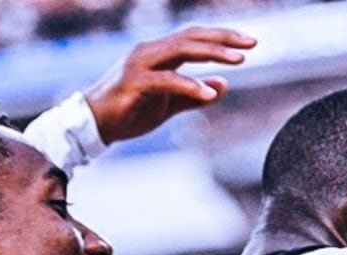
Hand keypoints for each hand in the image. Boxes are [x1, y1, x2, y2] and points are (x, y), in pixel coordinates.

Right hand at [85, 27, 255, 143]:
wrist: (95, 125)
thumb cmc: (131, 110)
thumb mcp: (171, 104)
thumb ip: (195, 95)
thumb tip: (224, 85)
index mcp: (159, 54)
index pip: (194, 38)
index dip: (222, 38)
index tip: (249, 43)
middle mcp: (149, 52)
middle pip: (191, 38)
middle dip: (223, 39)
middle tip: (251, 44)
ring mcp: (140, 65)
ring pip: (180, 50)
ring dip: (212, 53)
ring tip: (239, 61)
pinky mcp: (134, 83)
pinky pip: (166, 80)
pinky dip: (189, 85)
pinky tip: (210, 93)